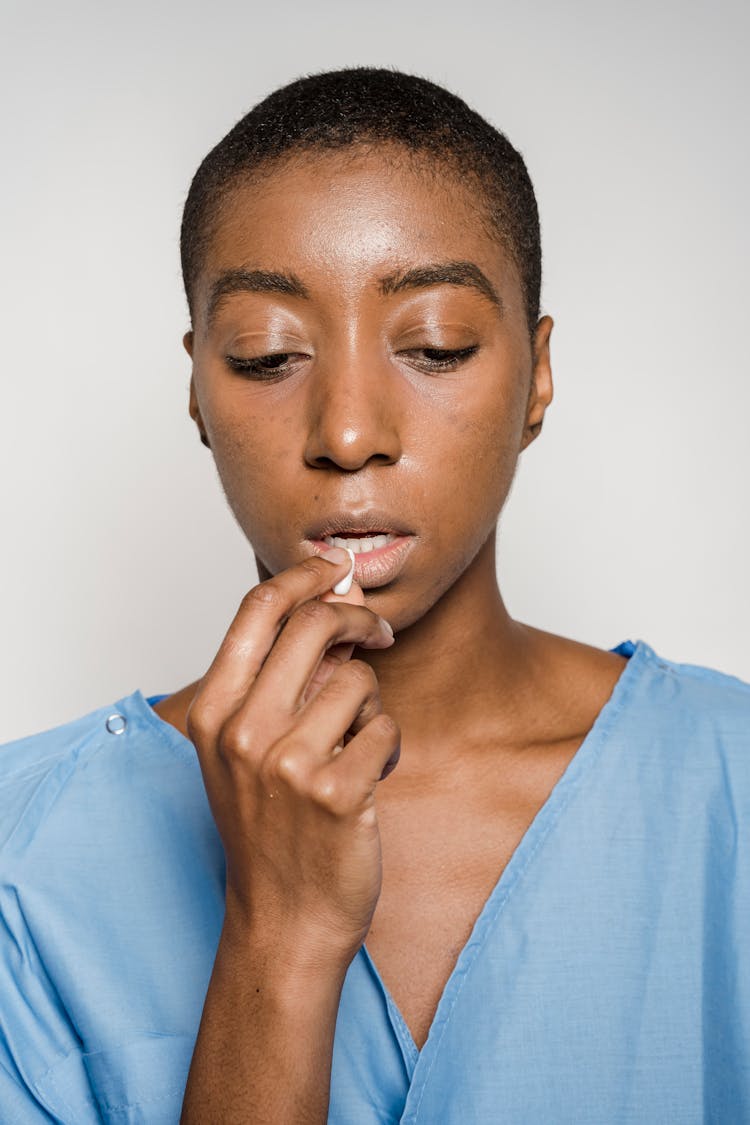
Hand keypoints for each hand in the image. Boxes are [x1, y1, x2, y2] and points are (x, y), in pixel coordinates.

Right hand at [186, 550, 398, 967]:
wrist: (284, 918)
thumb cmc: (270, 826)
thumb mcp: (248, 747)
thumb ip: (283, 673)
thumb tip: (335, 590)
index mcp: (212, 712)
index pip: (258, 608)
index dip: (305, 575)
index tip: (336, 568)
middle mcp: (242, 732)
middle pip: (316, 625)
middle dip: (360, 618)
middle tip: (378, 633)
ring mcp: (288, 763)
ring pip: (360, 679)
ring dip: (371, 704)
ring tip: (354, 744)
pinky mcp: (338, 792)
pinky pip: (386, 727)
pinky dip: (387, 746)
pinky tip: (368, 779)